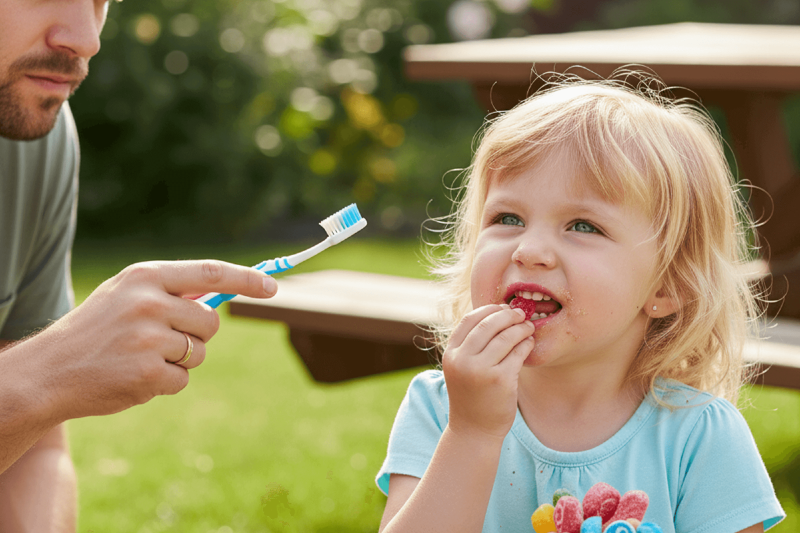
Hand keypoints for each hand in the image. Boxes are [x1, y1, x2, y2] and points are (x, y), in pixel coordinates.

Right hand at [24, 260, 276, 423]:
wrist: (48, 371)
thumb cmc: (94, 331)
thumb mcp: (126, 295)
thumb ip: (171, 291)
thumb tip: (226, 291)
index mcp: (146, 277)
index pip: (211, 272)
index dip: (247, 279)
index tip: (272, 287)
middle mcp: (149, 303)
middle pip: (211, 322)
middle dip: (197, 335)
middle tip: (161, 340)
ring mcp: (149, 339)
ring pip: (199, 353)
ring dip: (180, 361)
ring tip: (141, 358)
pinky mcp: (149, 373)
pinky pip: (183, 380)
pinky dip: (166, 384)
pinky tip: (135, 377)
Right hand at [442, 304, 534, 440]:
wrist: (473, 430)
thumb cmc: (471, 396)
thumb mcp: (461, 368)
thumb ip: (471, 345)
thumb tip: (496, 315)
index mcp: (451, 354)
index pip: (469, 320)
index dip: (488, 310)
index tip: (502, 308)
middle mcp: (463, 360)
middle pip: (488, 325)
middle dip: (508, 315)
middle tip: (521, 314)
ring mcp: (481, 370)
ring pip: (505, 337)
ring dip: (520, 328)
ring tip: (528, 327)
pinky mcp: (501, 380)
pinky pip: (517, 353)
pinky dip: (526, 344)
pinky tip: (529, 343)